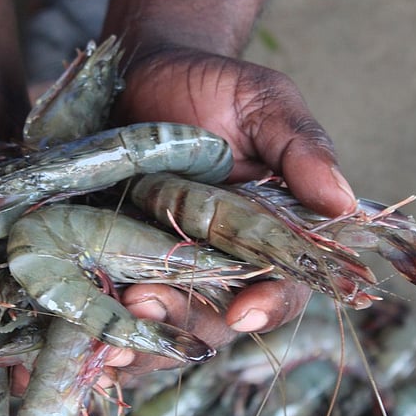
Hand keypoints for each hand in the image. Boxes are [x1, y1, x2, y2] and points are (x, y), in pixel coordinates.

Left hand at [101, 48, 358, 373]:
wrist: (141, 74)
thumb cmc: (213, 87)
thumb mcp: (263, 103)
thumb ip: (302, 147)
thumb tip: (344, 205)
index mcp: (267, 237)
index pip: (282, 289)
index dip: (270, 306)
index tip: (245, 310)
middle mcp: (218, 264)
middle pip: (213, 322)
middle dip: (183, 324)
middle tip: (146, 304)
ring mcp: (163, 268)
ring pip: (160, 329)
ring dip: (136, 342)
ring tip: (109, 334)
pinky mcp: (113, 263)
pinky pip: (110, 310)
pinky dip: (94, 328)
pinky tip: (72, 327)